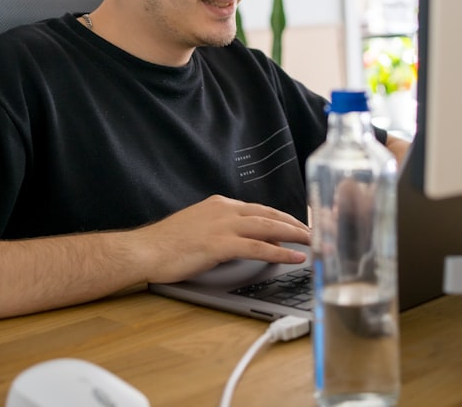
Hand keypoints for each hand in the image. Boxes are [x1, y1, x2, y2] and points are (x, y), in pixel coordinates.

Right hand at [138, 195, 308, 283]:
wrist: (145, 250)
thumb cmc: (167, 244)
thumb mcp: (199, 229)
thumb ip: (224, 231)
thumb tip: (247, 241)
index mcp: (220, 205)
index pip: (260, 208)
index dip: (283, 216)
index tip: (299, 223)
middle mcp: (224, 210)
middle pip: (269, 214)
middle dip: (296, 223)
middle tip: (317, 230)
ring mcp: (222, 225)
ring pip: (268, 227)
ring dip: (295, 234)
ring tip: (314, 241)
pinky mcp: (219, 244)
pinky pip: (257, 247)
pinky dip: (279, 252)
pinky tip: (294, 257)